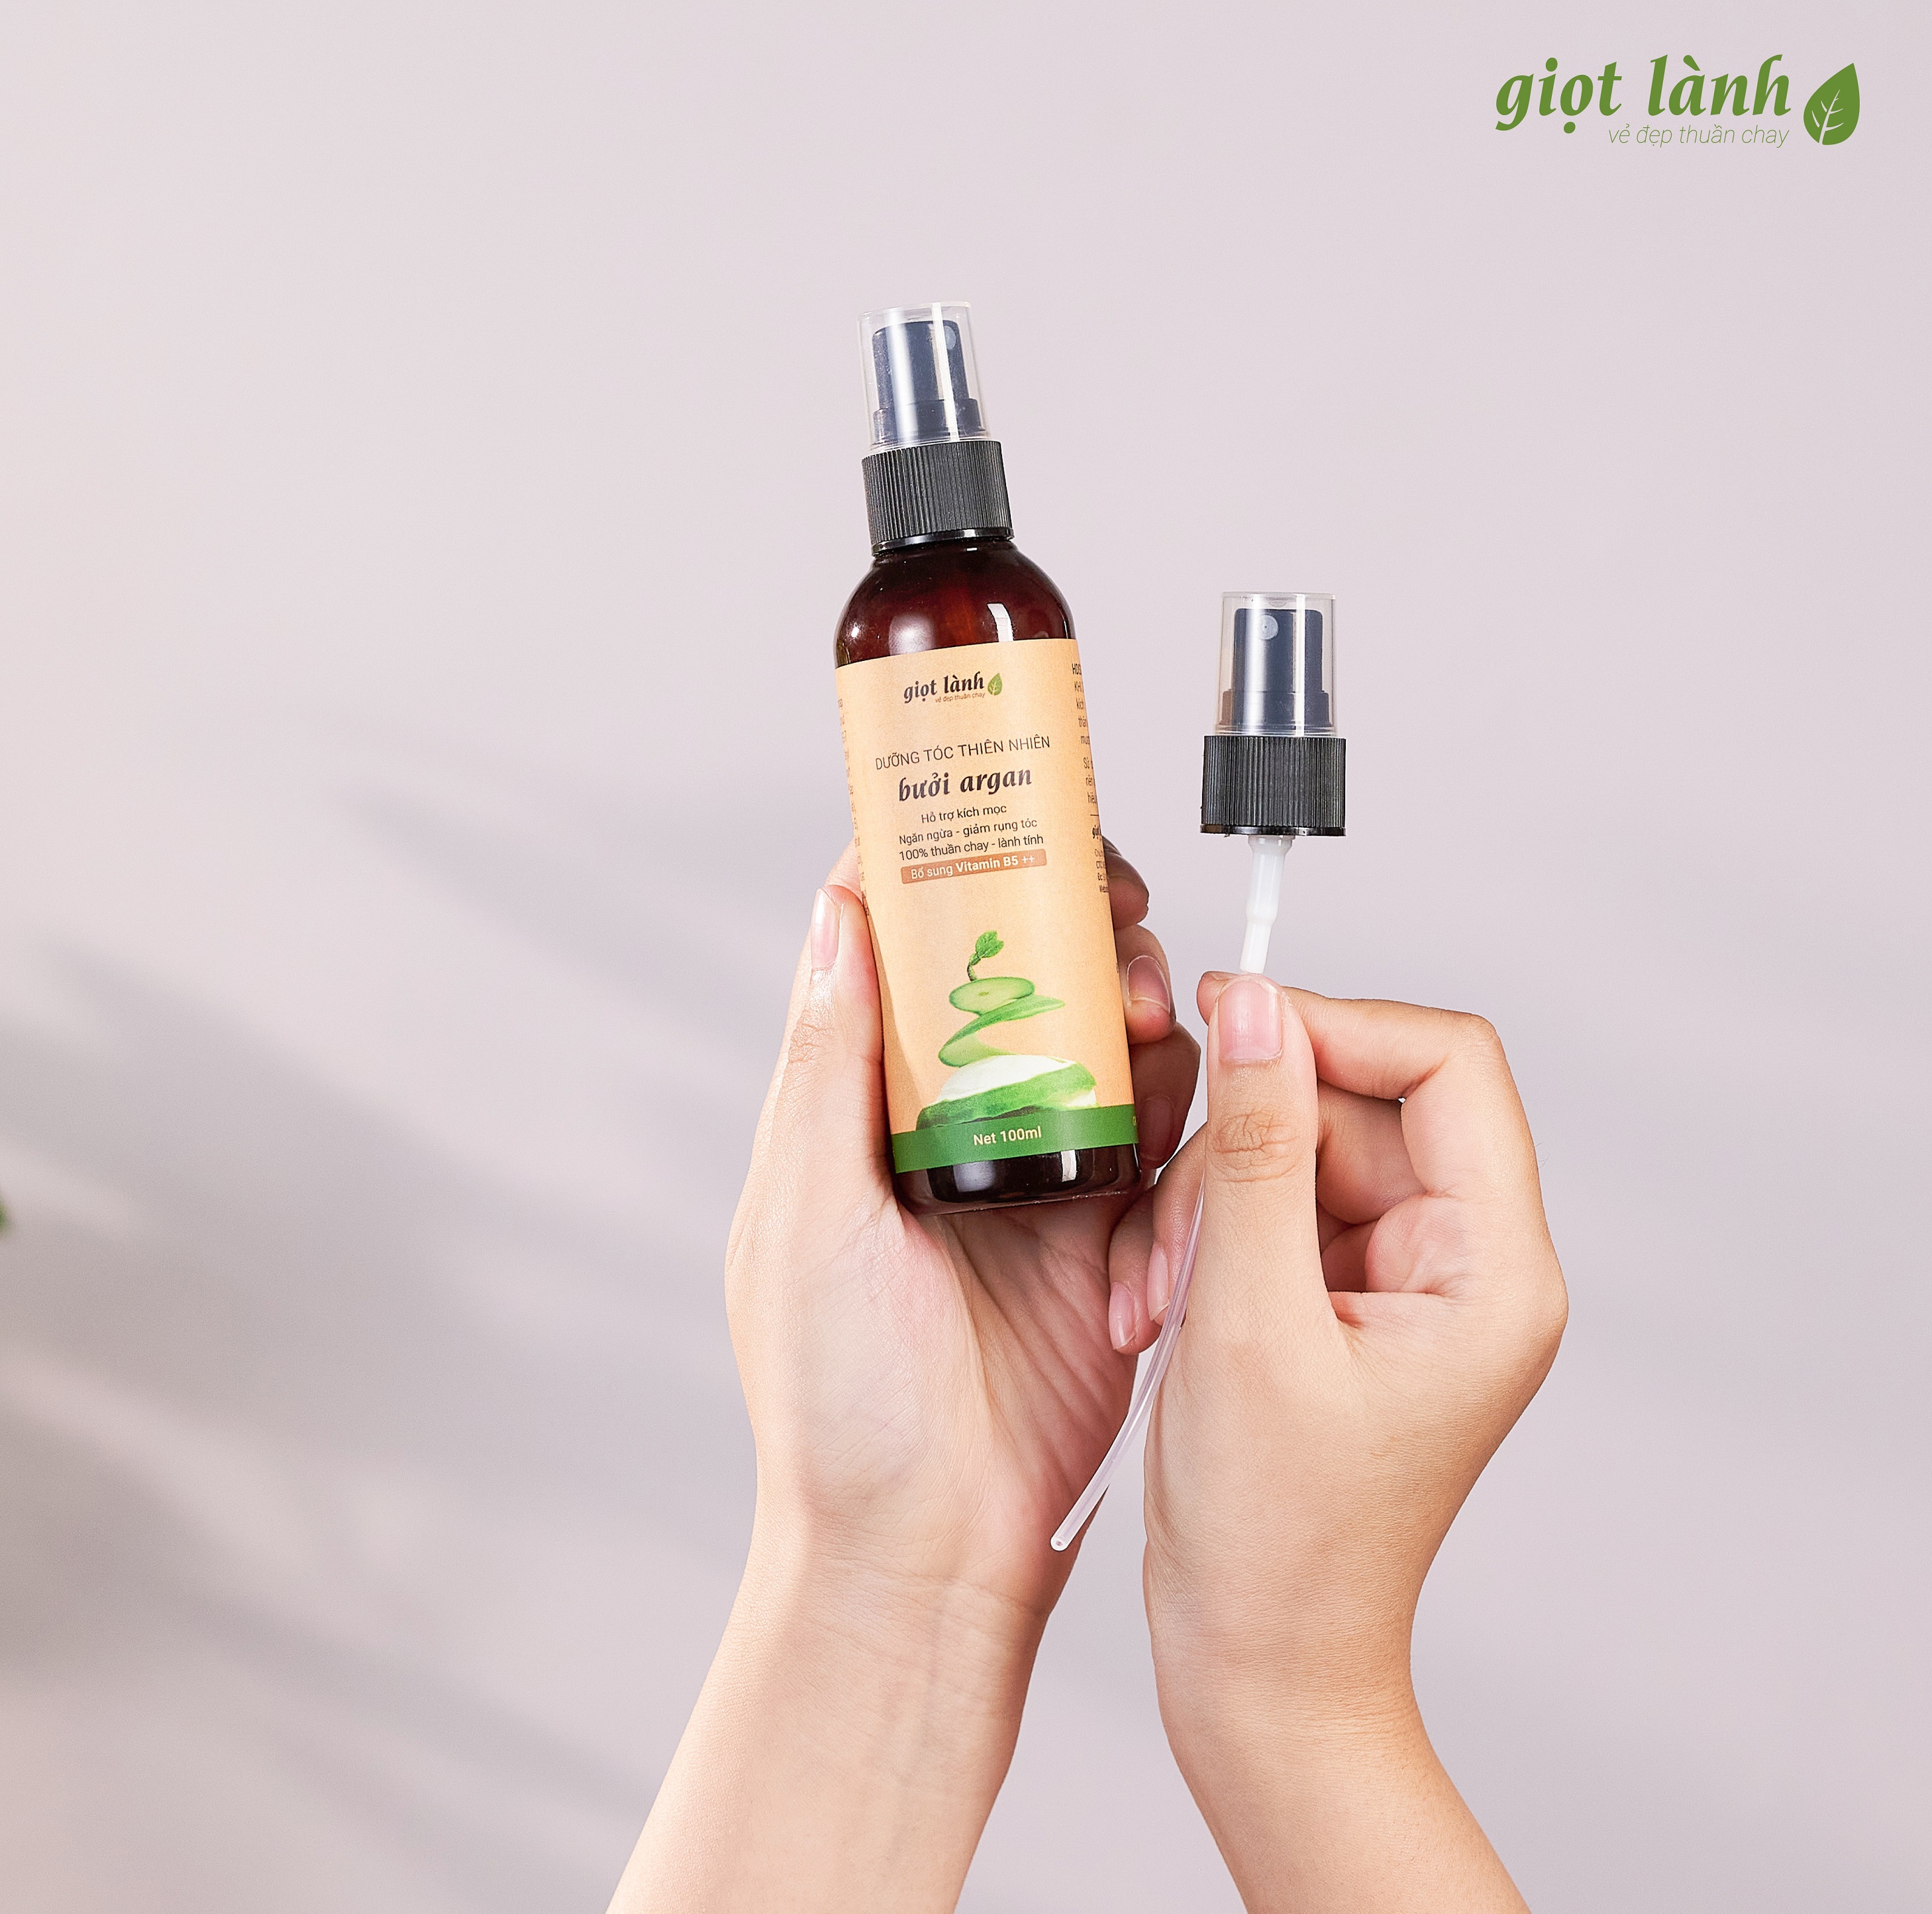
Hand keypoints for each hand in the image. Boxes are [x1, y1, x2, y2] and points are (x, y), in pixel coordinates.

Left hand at [610, 840, 1197, 1911]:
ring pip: (1100, 1034)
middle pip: (1017, 971)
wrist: (933, 1550)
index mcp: (856, 1108)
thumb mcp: (806, 1219)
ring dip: (1134, 1001)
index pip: (895, 946)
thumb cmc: (839, 1408)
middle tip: (1114, 918)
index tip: (1003, 819)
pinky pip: (1165, 1126)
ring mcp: (1037, 1170)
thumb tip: (840, 916)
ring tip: (1151, 1012)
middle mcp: (948, 1124)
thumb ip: (827, 1069)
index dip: (946, 868)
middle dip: (1073, 922)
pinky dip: (1182, 1100)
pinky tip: (1180, 1105)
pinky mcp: (1111, 1225)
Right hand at [1113, 976, 1565, 1910]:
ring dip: (1202, 1205)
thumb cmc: (1273, 1536)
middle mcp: (1463, 1263)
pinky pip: (1266, 1208)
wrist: (1259, 1664)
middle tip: (1165, 1237)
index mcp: (1490, 1269)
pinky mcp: (1338, 1302)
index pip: (1446, 1064)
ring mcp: (1399, 1283)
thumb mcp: (1247, 1322)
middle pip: (1352, 1106)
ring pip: (1292, 1153)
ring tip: (1152, 1299)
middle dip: (1238, 1152)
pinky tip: (1157, 1311)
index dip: (1337, 1026)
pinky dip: (1199, 1241)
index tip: (1229, 1021)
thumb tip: (1254, 1001)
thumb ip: (1250, 1149)